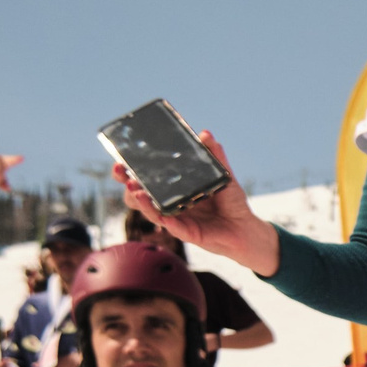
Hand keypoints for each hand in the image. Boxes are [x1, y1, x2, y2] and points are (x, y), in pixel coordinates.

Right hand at [116, 129, 279, 276]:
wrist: (246, 228)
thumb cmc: (231, 201)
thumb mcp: (223, 175)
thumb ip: (215, 156)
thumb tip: (206, 134)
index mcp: (174, 188)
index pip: (145, 177)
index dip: (129, 169)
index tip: (120, 159)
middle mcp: (170, 203)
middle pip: (138, 194)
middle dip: (126, 183)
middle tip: (121, 172)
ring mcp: (176, 218)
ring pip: (149, 211)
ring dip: (139, 200)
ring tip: (134, 188)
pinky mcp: (186, 232)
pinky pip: (170, 225)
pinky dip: (161, 216)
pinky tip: (155, 208)